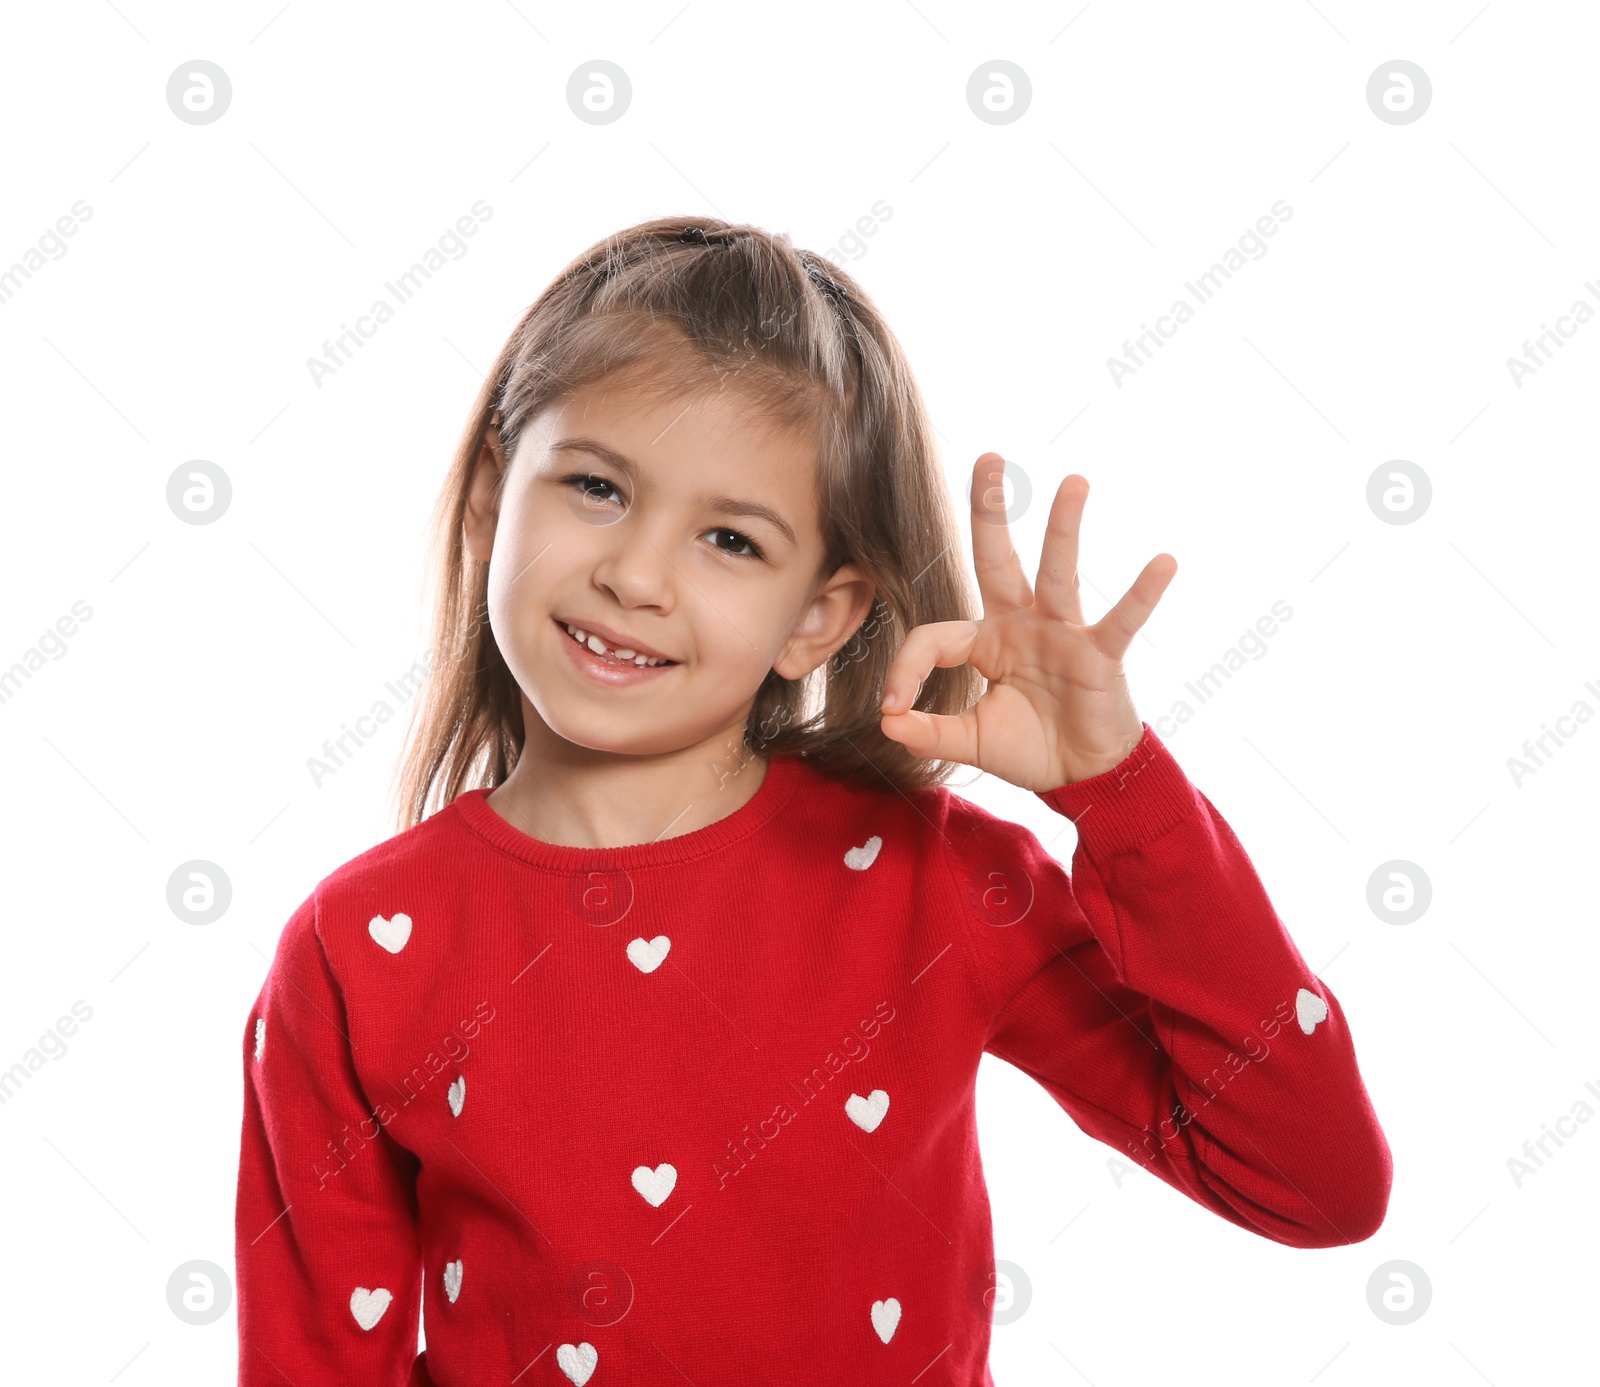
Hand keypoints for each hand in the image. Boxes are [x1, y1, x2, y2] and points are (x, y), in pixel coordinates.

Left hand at [879, 454, 1176, 790]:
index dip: (907, 667)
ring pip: (1057, 572)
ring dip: (1064, 527)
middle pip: (998, 560)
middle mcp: (1021, 625)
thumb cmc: (1030, 748)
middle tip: (988, 458)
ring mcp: (1061, 634)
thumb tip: (887, 721)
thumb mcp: (970, 741)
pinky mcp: (1098, 654)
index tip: (892, 705)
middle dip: (990, 511)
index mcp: (986, 641)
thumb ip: (928, 731)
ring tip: (1074, 482)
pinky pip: (1120, 620)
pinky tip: (1164, 562)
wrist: (1082, 777)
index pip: (936, 636)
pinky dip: (1142, 594)